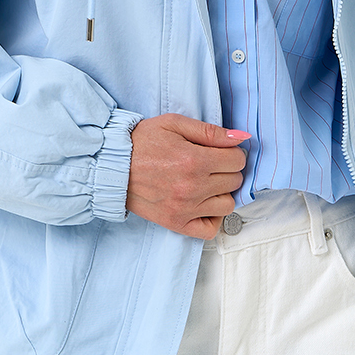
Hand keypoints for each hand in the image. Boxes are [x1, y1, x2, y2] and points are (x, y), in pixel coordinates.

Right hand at [127, 114, 249, 238]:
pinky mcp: (176, 223)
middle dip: (227, 170)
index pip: (237, 161)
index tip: (220, 151)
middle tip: (211, 164)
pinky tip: (204, 204)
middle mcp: (192, 187)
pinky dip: (212, 218)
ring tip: (207, 183)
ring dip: (222, 192)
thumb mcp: (174, 124)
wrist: (113, 165)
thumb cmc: (142, 142)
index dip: (232, 153)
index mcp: (194, 160)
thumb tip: (241, 138)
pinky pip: (210, 229)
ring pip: (227, 205)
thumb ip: (210, 131)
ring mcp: (185, 209)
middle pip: (234, 182)